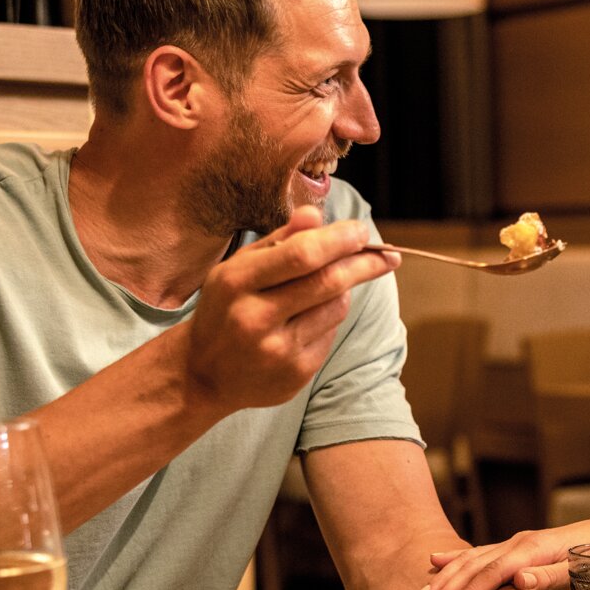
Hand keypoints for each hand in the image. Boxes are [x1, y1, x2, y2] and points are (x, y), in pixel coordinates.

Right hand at [183, 205, 398, 415]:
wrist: (202, 374)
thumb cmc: (225, 309)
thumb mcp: (237, 269)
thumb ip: (278, 241)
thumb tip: (316, 216)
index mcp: (237, 283)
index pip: (301, 255)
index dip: (339, 240)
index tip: (362, 231)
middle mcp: (255, 318)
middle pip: (326, 282)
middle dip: (363, 264)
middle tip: (388, 254)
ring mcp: (276, 350)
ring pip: (335, 307)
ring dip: (344, 290)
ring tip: (331, 285)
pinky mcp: (295, 373)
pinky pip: (329, 333)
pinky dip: (329, 318)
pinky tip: (308, 319)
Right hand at [419, 519, 589, 589]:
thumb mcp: (585, 566)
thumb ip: (551, 575)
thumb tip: (518, 580)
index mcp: (533, 550)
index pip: (492, 574)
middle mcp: (520, 543)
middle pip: (475, 565)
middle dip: (449, 587)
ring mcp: (518, 543)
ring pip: (473, 558)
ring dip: (447, 576)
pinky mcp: (519, 546)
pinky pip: (481, 552)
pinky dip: (458, 558)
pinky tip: (439, 561)